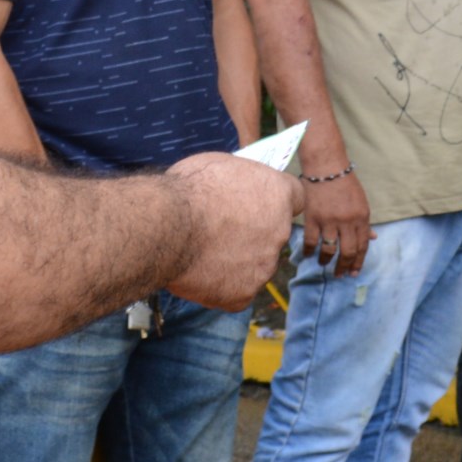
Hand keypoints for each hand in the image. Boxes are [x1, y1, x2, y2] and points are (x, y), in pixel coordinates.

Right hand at [164, 153, 302, 309]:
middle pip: (272, 235)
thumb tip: (235, 189)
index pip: (294, 198)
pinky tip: (199, 272)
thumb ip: (238, 183)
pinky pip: (234, 291)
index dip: (274, 202)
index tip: (258, 204)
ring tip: (202, 252)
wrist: (167, 227)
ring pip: (254, 266)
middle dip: (252, 233)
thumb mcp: (220, 166)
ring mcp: (263, 267)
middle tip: (219, 230)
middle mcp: (280, 233)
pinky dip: (219, 285)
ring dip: (236, 261)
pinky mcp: (243, 295)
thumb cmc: (189, 190)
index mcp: (279, 195)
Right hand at [299, 165, 372, 274]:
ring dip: (327, 261)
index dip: (358, 261)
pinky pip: (311, 240)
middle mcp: (347, 221)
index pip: (362, 245)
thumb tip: (373, 238)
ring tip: (324, 265)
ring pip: (329, 249)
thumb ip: (365, 222)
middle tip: (340, 275)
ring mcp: (329, 220)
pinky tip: (309, 255)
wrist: (326, 166)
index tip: (354, 272)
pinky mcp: (313, 218)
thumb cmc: (345, 183)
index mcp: (362, 217)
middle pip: (347, 251)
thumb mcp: (362, 202)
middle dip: (344, 267)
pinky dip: (309, 250)